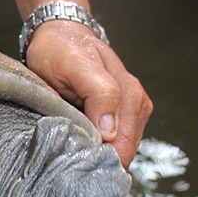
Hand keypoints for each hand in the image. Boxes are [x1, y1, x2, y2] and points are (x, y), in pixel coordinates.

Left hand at [25, 20, 151, 168]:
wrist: (62, 37)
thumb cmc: (62, 50)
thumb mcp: (74, 64)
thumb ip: (99, 93)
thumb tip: (112, 131)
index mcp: (125, 91)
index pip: (121, 140)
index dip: (99, 155)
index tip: (75, 159)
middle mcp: (134, 101)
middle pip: (124, 148)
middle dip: (99, 157)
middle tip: (71, 157)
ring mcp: (134, 109)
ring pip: (122, 148)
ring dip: (100, 152)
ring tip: (77, 146)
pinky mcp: (130, 116)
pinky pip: (120, 142)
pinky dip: (102, 146)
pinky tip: (86, 139)